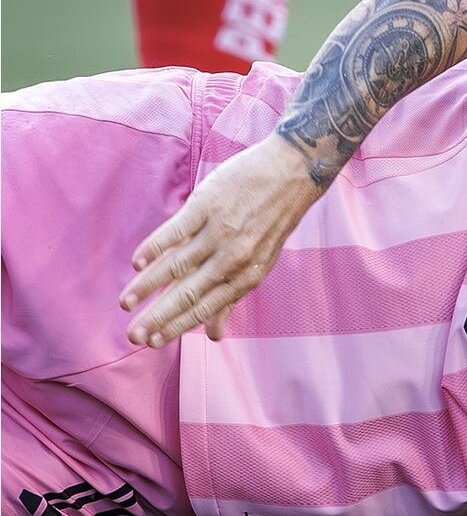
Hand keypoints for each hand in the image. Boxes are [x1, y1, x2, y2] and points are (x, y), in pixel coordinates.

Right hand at [120, 136, 324, 346]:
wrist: (292, 172)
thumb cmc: (272, 220)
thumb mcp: (260, 263)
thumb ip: (233, 298)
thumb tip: (215, 336)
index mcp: (247, 275)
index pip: (206, 308)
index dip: (178, 327)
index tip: (153, 343)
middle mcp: (233, 257)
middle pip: (188, 292)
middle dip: (158, 317)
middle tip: (132, 336)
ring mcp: (220, 230)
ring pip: (177, 264)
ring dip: (147, 285)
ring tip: (124, 302)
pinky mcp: (209, 204)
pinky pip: (176, 230)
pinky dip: (155, 246)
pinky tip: (137, 262)